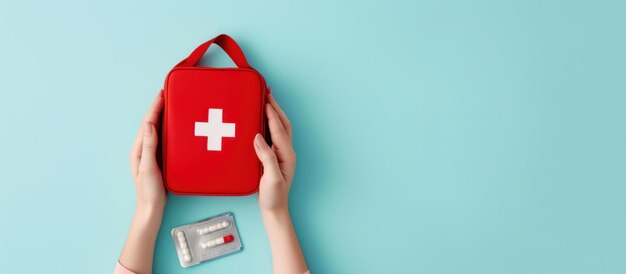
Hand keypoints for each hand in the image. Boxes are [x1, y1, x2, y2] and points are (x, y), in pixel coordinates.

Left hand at [130, 92, 165, 210]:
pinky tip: (177, 127)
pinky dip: (169, 130)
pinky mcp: (159, 159)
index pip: (148, 123)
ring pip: (158, 130)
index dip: (155, 107)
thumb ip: (149, 146)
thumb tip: (148, 124)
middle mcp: (144, 148)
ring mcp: (152, 154)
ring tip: (173, 105)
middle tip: (169, 94)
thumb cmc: (148, 191)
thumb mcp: (148, 167)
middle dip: (160, 108)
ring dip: (165, 117)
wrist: (151, 209)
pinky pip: (164, 139)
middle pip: (152, 123)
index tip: (162, 93)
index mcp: (139, 148)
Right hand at [253, 94, 295, 212]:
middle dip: (275, 107)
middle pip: (282, 123)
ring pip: (278, 128)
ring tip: (263, 100)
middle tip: (266, 92)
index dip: (272, 113)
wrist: (274, 211)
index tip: (265, 99)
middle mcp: (285, 151)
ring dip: (272, 113)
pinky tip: (257, 120)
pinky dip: (266, 124)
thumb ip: (266, 157)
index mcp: (286, 154)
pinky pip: (271, 135)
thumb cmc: (274, 197)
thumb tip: (258, 137)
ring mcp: (280, 154)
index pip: (279, 129)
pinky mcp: (273, 157)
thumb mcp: (270, 178)